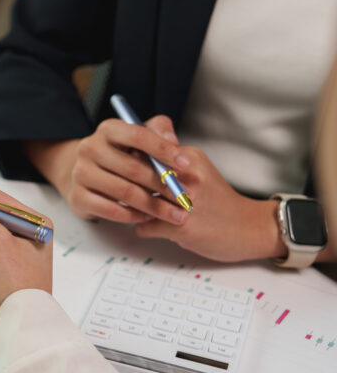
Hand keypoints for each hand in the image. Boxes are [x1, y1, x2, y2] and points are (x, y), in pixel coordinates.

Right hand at [25, 115, 191, 224]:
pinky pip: (111, 210)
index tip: (186, 165)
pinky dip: (133, 216)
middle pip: (133, 168)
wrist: (86, 175)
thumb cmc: (122, 155)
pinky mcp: (77, 197)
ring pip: (124, 192)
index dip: (163, 150)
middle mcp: (89, 148)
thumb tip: (173, 141)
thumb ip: (158, 131)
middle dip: (164, 185)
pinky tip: (148, 218)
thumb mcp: (139, 138)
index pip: (137, 135)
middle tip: (185, 197)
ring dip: (154, 205)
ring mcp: (80, 173)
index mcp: (108, 129)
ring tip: (174, 214)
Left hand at [134, 147, 285, 261]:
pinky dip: (143, 228)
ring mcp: (184, 202)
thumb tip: (131, 150)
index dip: (130, 154)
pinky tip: (149, 226)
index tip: (123, 162)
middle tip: (122, 188)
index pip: (147, 144)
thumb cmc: (217, 199)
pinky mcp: (182, 227)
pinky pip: (144, 226)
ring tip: (136, 209)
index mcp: (189, 158)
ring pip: (137, 200)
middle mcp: (187, 176)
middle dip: (125, 182)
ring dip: (132, 206)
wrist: (250, 227)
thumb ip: (168, 159)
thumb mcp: (197, 168)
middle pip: (136, 172)